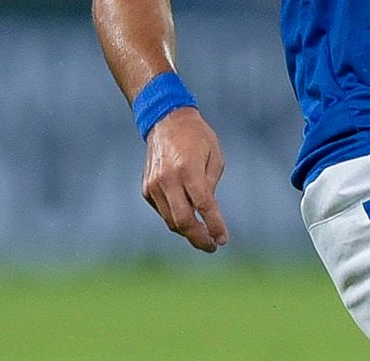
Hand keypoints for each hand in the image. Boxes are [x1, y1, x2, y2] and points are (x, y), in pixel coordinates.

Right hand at [142, 107, 228, 252]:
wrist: (166, 122)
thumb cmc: (198, 138)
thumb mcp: (214, 157)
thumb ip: (210, 186)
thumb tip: (206, 213)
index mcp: (188, 169)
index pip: (203, 205)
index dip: (214, 225)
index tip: (223, 239)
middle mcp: (167, 179)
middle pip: (182, 220)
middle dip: (198, 238)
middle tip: (212, 246)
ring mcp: (153, 186)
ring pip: (170, 220)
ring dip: (187, 232)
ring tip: (203, 237)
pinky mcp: (146, 189)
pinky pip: (163, 211)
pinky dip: (176, 218)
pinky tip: (188, 219)